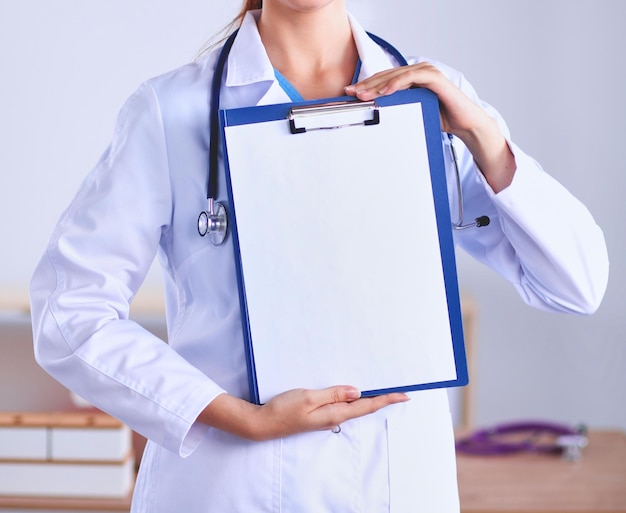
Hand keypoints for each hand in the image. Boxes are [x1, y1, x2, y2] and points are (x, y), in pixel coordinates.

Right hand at [198, 386, 408, 440]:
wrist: (263, 423)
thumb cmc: (284, 410)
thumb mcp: (309, 397)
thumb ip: (334, 394)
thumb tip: (357, 392)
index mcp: (335, 413)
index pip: (366, 406)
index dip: (386, 400)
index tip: (404, 395)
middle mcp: (334, 417)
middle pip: (364, 408)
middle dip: (382, 400)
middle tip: (399, 392)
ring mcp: (326, 417)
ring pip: (353, 407)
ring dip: (368, 399)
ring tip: (382, 391)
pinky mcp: (318, 414)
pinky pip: (341, 406)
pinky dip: (352, 399)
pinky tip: (352, 393)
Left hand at [345, 64, 515, 191]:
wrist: (464, 123)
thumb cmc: (440, 119)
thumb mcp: (412, 113)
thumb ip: (396, 109)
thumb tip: (373, 117)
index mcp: (411, 80)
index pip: (383, 80)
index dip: (366, 85)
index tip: (349, 94)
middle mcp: (418, 72)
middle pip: (386, 76)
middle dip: (367, 85)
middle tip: (350, 94)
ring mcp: (427, 73)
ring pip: (396, 75)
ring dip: (378, 84)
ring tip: (363, 94)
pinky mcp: (435, 78)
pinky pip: (412, 77)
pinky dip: (397, 83)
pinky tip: (385, 91)